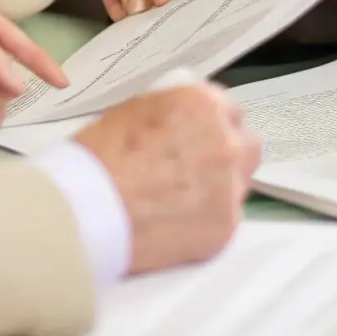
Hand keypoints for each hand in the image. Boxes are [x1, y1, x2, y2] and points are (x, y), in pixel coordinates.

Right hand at [77, 84, 259, 273]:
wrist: (89, 209)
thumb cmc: (102, 155)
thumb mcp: (136, 109)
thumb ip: (174, 111)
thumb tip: (187, 120)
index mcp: (203, 106)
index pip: (229, 110)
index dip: (212, 123)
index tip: (199, 135)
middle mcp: (225, 143)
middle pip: (246, 145)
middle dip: (228, 152)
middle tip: (199, 164)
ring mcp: (230, 189)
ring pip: (240, 184)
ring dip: (220, 186)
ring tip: (181, 197)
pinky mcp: (225, 229)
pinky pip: (227, 218)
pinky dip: (208, 219)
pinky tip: (178, 220)